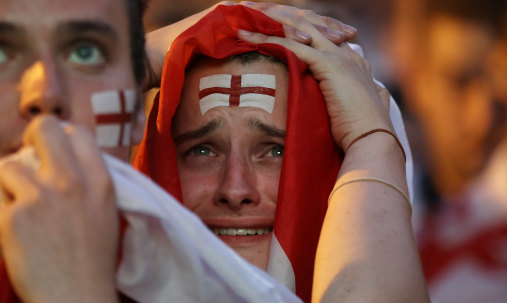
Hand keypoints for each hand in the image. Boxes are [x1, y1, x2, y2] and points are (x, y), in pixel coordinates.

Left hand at [0, 116, 125, 302]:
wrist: (79, 301)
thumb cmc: (95, 261)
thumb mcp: (107, 212)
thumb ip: (90, 182)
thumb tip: (65, 159)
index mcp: (100, 180)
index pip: (78, 133)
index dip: (63, 138)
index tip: (55, 152)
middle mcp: (71, 181)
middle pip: (43, 128)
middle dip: (32, 137)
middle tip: (29, 158)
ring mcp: (40, 197)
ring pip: (8, 168)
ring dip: (12, 187)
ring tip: (25, 211)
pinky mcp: (13, 217)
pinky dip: (6, 222)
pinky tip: (22, 240)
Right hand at [144, 1, 356, 88]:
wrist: (157, 58)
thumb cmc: (190, 68)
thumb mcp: (229, 69)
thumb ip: (251, 70)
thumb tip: (271, 87)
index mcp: (254, 27)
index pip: (292, 27)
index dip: (318, 33)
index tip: (343, 42)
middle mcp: (250, 15)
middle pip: (294, 19)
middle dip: (323, 27)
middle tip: (349, 35)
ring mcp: (239, 13)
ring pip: (283, 16)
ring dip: (310, 26)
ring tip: (334, 36)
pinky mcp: (228, 15)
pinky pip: (260, 21)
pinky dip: (282, 30)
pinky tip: (303, 40)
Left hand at [237, 26, 391, 151]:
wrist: (373, 142)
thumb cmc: (360, 136)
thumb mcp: (350, 113)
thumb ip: (344, 103)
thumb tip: (337, 109)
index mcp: (354, 63)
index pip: (321, 36)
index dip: (297, 30)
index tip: (274, 29)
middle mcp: (347, 54)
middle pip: (309, 24)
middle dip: (280, 17)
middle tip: (253, 12)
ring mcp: (339, 56)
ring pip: (298, 28)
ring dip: (269, 21)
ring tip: (244, 16)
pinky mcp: (328, 65)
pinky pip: (291, 45)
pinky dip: (266, 39)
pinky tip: (245, 37)